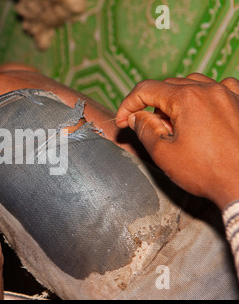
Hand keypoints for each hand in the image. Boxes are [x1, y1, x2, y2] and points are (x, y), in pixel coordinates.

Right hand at [116, 73, 238, 209]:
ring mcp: (230, 94)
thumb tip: (136, 117)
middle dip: (151, 104)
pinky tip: (202, 111)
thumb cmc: (207, 172)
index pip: (146, 90)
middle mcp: (209, 90)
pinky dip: (204, 96)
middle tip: (147, 127)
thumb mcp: (164, 154)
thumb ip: (145, 129)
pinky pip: (220, 88)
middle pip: (168, 86)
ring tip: (174, 123)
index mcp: (187, 99)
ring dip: (176, 99)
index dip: (128, 104)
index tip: (122, 120)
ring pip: (193, 84)